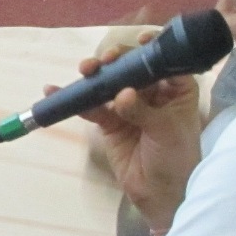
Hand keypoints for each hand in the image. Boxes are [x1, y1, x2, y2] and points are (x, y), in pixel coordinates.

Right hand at [70, 32, 202, 234]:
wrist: (162, 194)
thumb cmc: (177, 158)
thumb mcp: (166, 131)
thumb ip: (142, 110)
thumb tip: (122, 94)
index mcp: (176, 89)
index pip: (165, 61)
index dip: (153, 47)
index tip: (140, 41)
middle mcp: (153, 93)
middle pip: (131, 68)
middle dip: (117, 61)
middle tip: (106, 61)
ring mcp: (128, 106)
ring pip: (109, 84)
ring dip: (95, 76)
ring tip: (84, 70)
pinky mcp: (110, 123)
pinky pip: (92, 107)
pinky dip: (76, 101)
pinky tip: (58, 91)